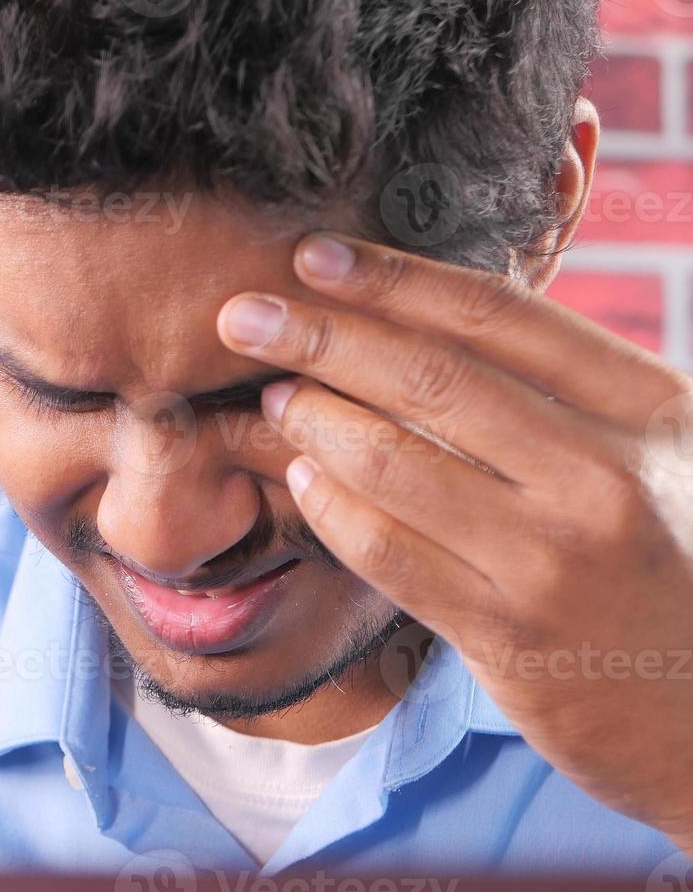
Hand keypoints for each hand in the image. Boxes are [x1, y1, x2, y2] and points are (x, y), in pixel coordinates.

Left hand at [217, 233, 692, 853]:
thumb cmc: (672, 561)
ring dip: (314, 420)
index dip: (392, 279)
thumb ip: (562, 393)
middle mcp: (604, 475)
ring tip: (276, 396)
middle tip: (240, 315)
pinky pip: (389, 553)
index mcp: (647, 408)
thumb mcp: (654, 453)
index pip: (497, 317)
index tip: (313, 256)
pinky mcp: (509, 635)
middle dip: (320, 337)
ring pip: (394, 463)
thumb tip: (421, 320)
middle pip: (430, 379)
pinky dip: (332, 507)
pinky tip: (304, 479)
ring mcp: (555, 560)